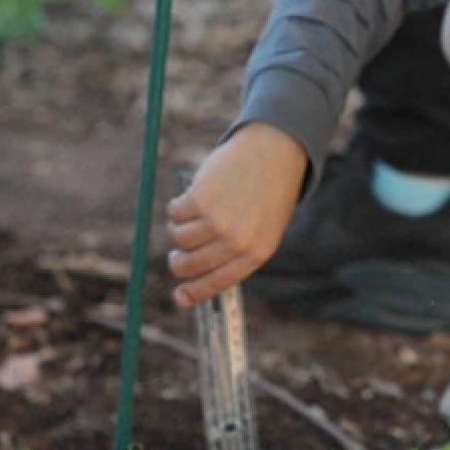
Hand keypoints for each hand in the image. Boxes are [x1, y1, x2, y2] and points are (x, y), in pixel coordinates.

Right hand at [166, 122, 307, 307]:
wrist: (274, 152)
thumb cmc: (267, 194)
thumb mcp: (262, 229)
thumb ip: (235, 253)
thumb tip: (196, 277)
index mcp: (257, 253)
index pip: (218, 283)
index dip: (195, 292)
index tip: (179, 297)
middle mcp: (237, 242)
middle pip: (189, 265)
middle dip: (178, 262)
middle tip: (176, 255)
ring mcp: (218, 222)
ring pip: (178, 238)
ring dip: (180, 227)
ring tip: (198, 212)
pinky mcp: (200, 200)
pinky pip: (174, 213)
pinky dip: (179, 205)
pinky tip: (198, 192)